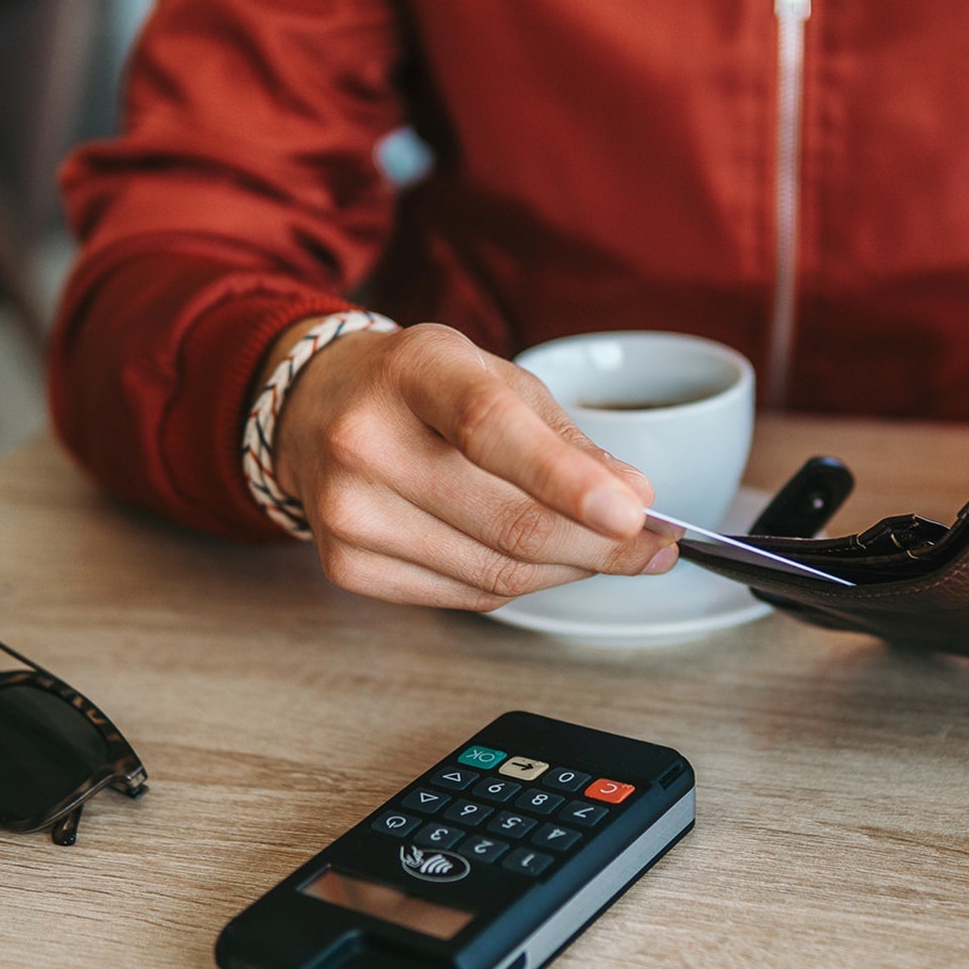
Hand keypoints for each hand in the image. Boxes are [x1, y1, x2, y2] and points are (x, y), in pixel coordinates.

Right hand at [265, 320, 677, 608]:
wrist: (317, 409)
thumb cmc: (423, 390)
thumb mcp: (498, 379)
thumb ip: (569, 441)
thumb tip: (635, 501)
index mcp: (413, 370)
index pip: (490, 428)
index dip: (566, 477)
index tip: (632, 512)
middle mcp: (365, 440)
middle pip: (507, 523)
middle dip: (600, 545)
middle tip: (651, 544)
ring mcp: (348, 511)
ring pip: (497, 575)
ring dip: (568, 568)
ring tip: (597, 546)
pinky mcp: (347, 566)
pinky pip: (467, 597)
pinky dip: (520, 584)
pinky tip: (534, 557)